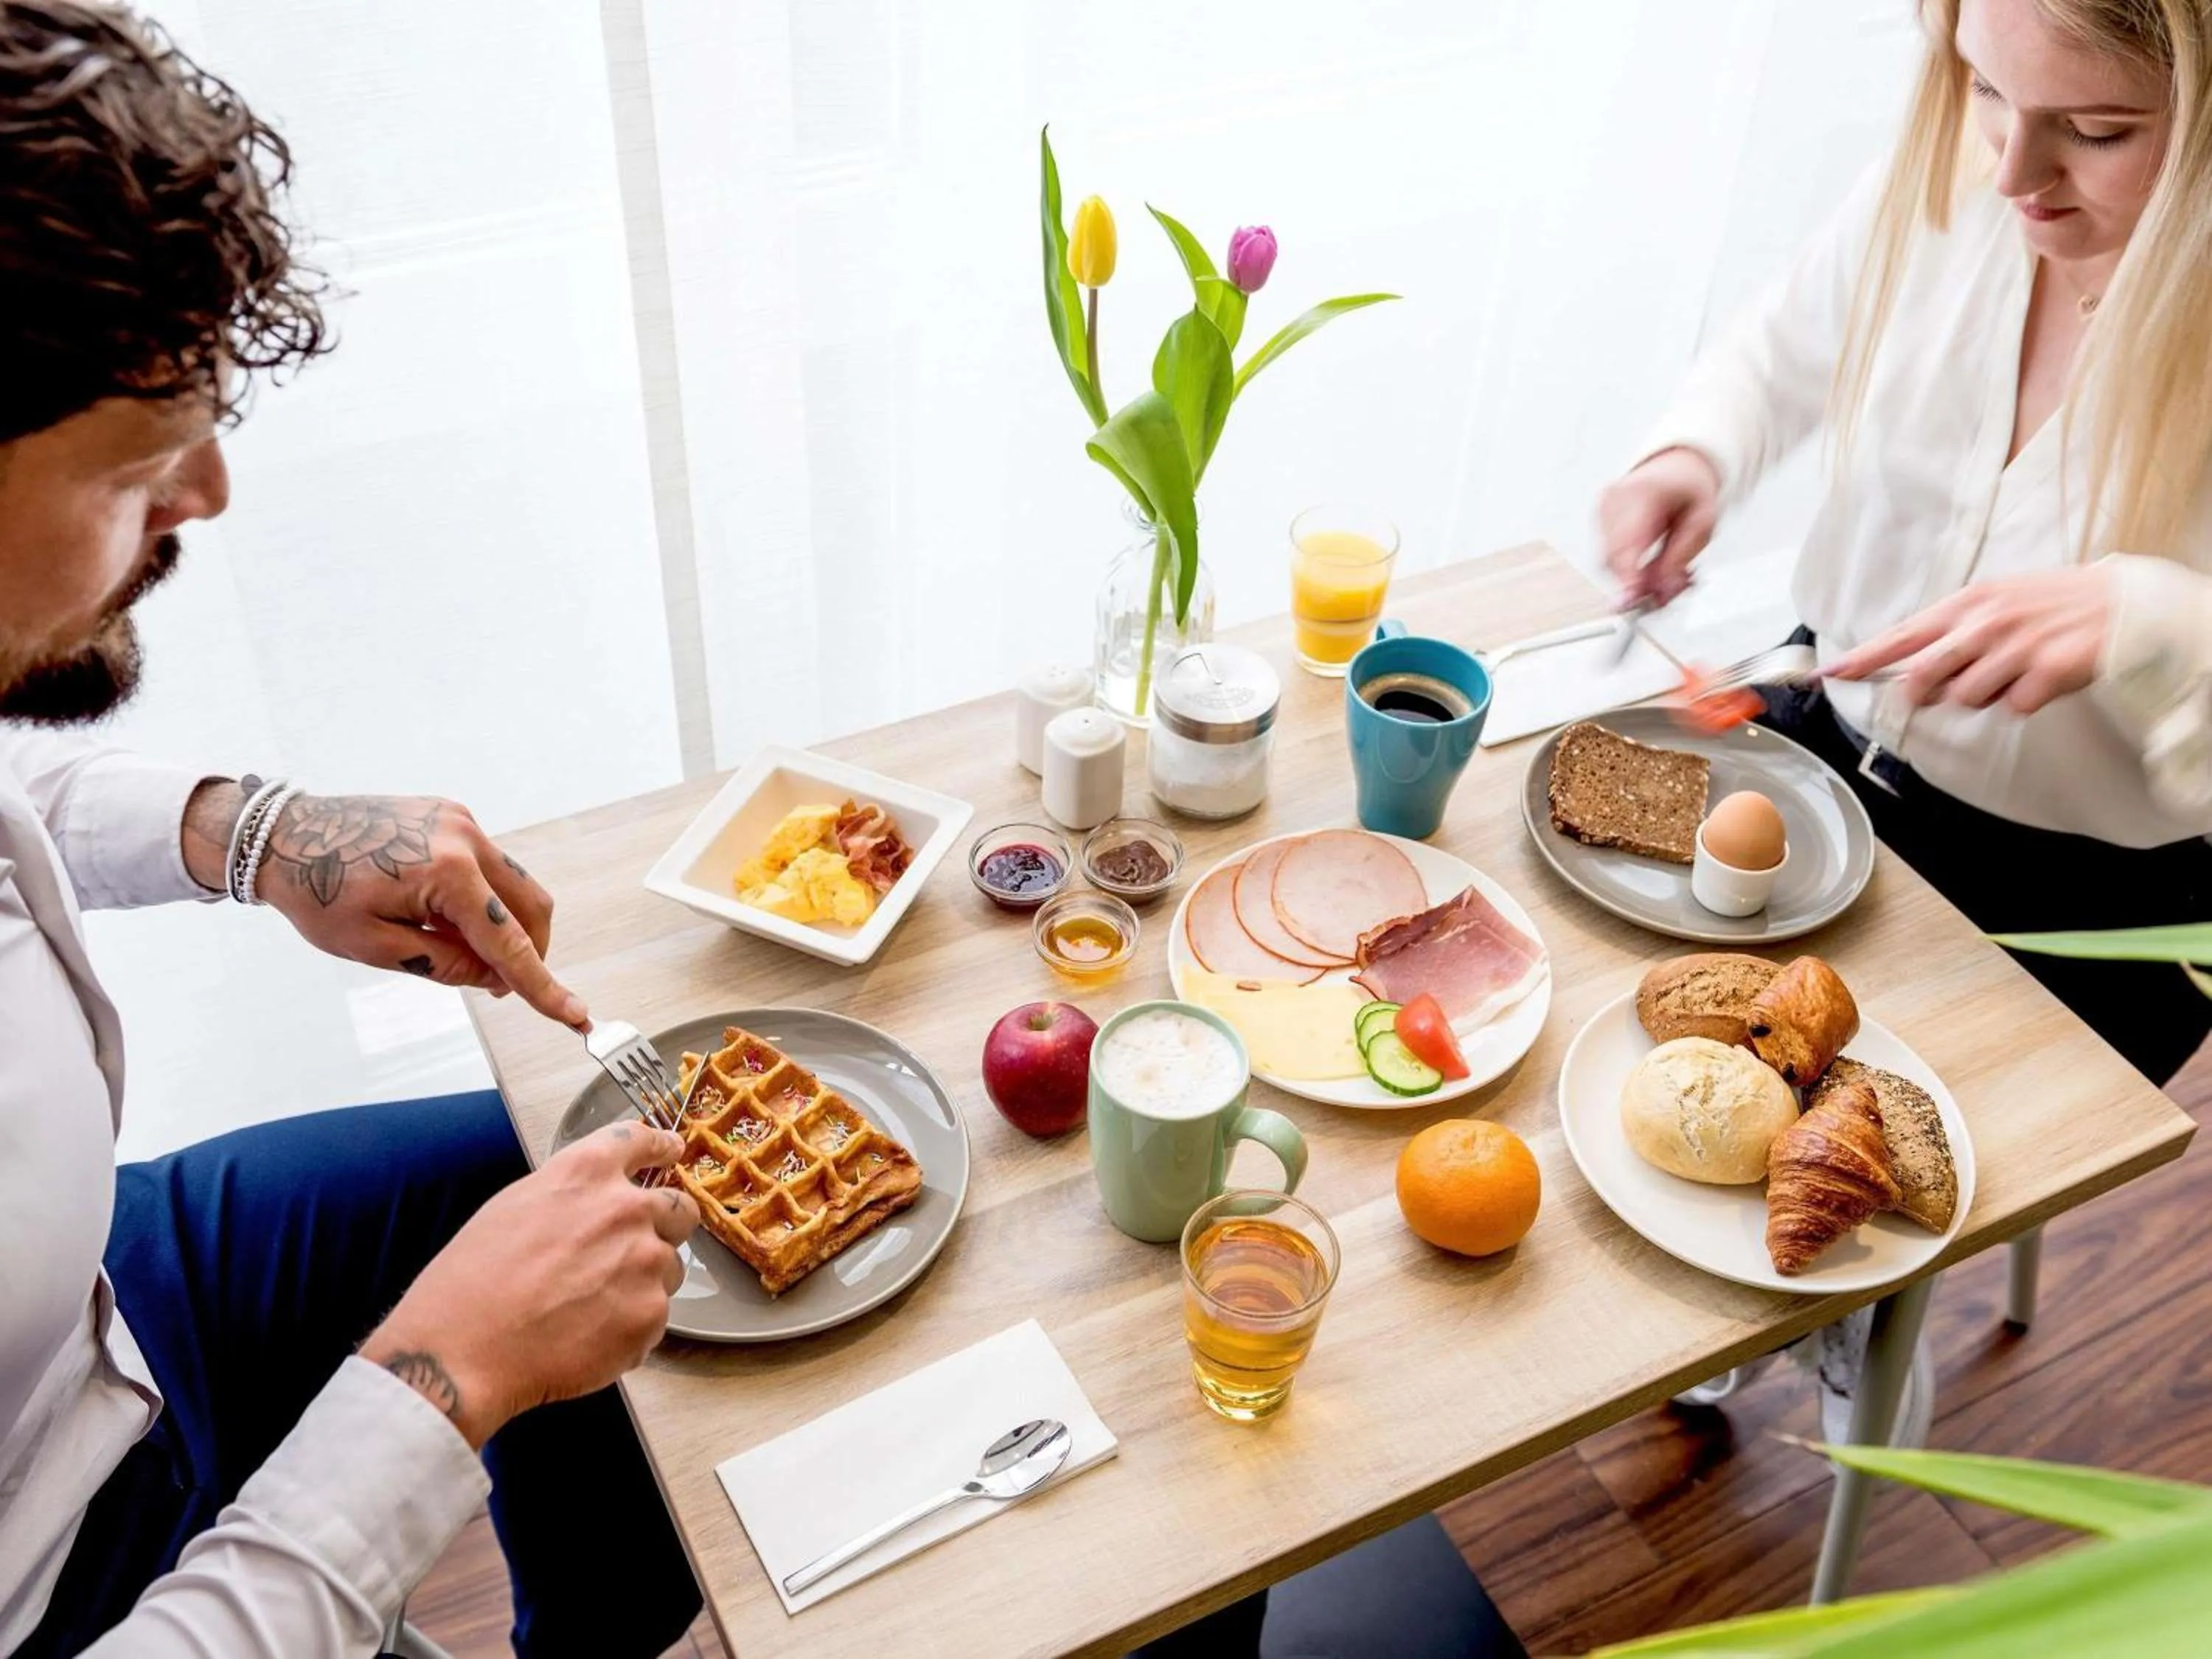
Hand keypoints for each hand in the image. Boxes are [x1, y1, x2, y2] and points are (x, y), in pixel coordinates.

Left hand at [257, 793, 586, 1026]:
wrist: (282, 835)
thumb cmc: (316, 891)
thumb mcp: (373, 946)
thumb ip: (444, 963)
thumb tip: (494, 977)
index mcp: (446, 872)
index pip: (509, 941)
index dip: (542, 984)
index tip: (575, 1015)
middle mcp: (465, 837)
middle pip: (531, 907)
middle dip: (528, 951)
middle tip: (493, 985)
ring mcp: (461, 821)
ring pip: (516, 885)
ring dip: (505, 924)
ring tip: (456, 948)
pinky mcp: (452, 816)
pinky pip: (489, 866)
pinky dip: (483, 899)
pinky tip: (441, 915)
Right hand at [359, 1122, 697, 1447]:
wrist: (462, 1353)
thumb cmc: (471, 1283)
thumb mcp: (512, 1208)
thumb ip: (568, 1195)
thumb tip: (593, 1202)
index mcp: (586, 1173)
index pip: (640, 1140)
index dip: (658, 1145)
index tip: (671, 1149)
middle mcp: (626, 1209)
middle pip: (678, 1207)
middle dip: (664, 1226)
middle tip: (633, 1251)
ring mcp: (644, 1262)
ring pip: (669, 1267)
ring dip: (645, 1282)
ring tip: (591, 1308)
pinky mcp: (650, 1314)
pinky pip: (655, 1316)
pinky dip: (630, 1328)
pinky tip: (588, 1339)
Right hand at [1597, 447, 1721, 608]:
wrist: (1676, 466)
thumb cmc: (1690, 489)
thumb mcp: (1702, 523)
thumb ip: (1681, 559)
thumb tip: (1661, 593)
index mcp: (1642, 493)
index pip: (1626, 544)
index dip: (1628, 579)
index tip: (1634, 603)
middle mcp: (1614, 498)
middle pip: (1612, 558)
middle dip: (1636, 584)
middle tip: (1664, 595)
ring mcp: (1602, 508)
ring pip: (1608, 561)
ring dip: (1634, 578)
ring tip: (1665, 575)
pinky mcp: (1599, 519)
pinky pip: (1608, 555)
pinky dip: (1628, 567)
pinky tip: (1649, 564)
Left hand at [1821, 567, 2111, 714]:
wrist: (2121, 604)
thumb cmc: (2052, 605)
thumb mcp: (1996, 603)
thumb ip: (1952, 635)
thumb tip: (1912, 674)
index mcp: (1967, 604)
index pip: (1901, 636)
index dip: (1862, 659)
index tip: (1829, 673)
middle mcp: (1985, 623)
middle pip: (1923, 678)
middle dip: (1928, 693)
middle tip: (1957, 683)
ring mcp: (2015, 647)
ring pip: (1966, 698)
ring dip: (1986, 695)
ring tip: (2016, 671)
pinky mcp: (2045, 671)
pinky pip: (2013, 706)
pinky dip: (2025, 701)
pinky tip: (2044, 677)